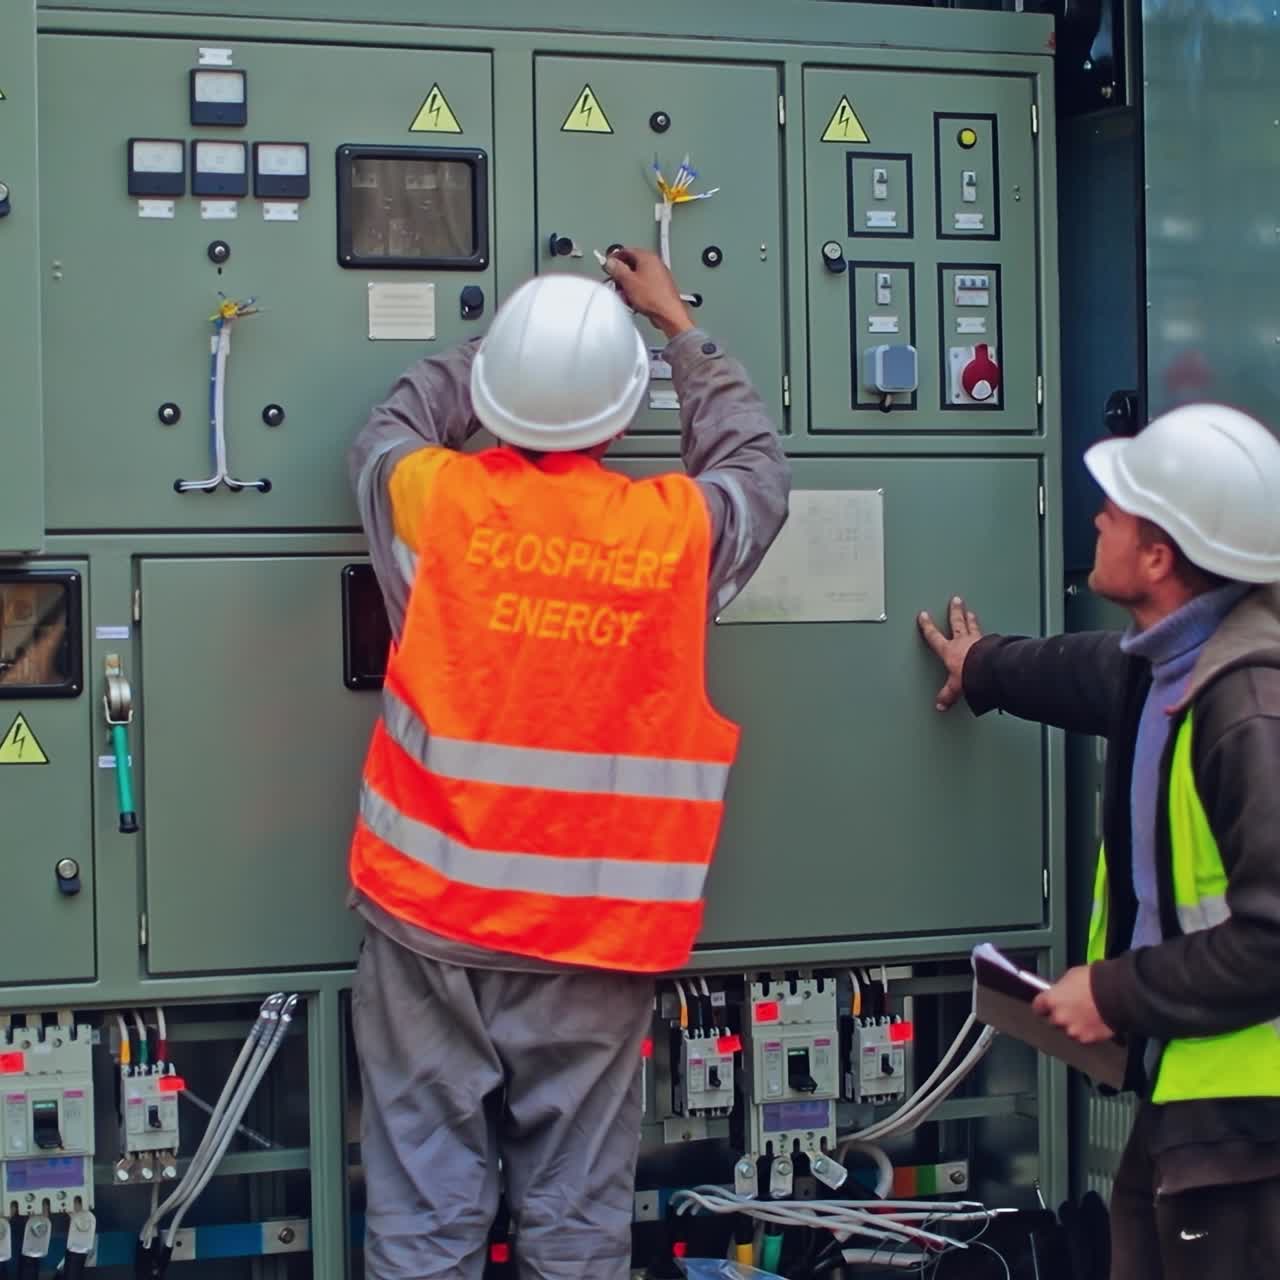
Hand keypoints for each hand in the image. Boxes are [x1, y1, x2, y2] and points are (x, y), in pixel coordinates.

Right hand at [603, 247, 693, 339]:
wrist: (668, 313)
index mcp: (647, 257)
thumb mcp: (628, 281)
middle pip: (632, 264)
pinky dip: (636, 291)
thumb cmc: (653, 297)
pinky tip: (633, 300)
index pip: (627, 250)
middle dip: (621, 275)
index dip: (614, 257)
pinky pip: (643, 286)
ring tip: (625, 294)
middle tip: (615, 282)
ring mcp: (658, 275)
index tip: (607, 265)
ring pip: (637, 276)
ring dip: (628, 285)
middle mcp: (655, 263)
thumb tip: (610, 262)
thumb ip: (617, 269)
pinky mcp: (659, 287)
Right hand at [916, 597, 983, 711]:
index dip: (928, 626)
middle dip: (954, 612)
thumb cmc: (971, 675)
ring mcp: (977, 641)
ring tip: (970, 611)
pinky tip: (991, 633)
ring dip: (970, 618)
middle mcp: (962, 642)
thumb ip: (948, 694)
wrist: (988, 671)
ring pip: (972, 626)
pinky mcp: (991, 644)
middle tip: (955, 601)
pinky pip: (988, 636)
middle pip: (956, 623)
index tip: (924, 616)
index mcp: (949, 651)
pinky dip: (988, 633)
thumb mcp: (955, 687)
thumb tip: (941, 704)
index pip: (934, 636)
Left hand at [1032, 966, 1115, 1043]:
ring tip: (1086, 1016)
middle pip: (1053, 1021)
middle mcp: (1059, 1017)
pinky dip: (1087, 1032)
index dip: (1043, 1006)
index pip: (1038, 1007)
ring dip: (1074, 1025)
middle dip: (1060, 1016)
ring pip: (1068, 1031)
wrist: (1117, 994)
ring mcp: (1073, 1030)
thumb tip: (1060, 992)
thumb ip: (1061, 989)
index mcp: (1052, 1000)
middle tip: (1071, 1010)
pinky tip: (1094, 1023)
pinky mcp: (1087, 1038)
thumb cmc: (1095, 980)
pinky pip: (1083, 1037)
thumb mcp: (1071, 976)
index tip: (1046, 1006)